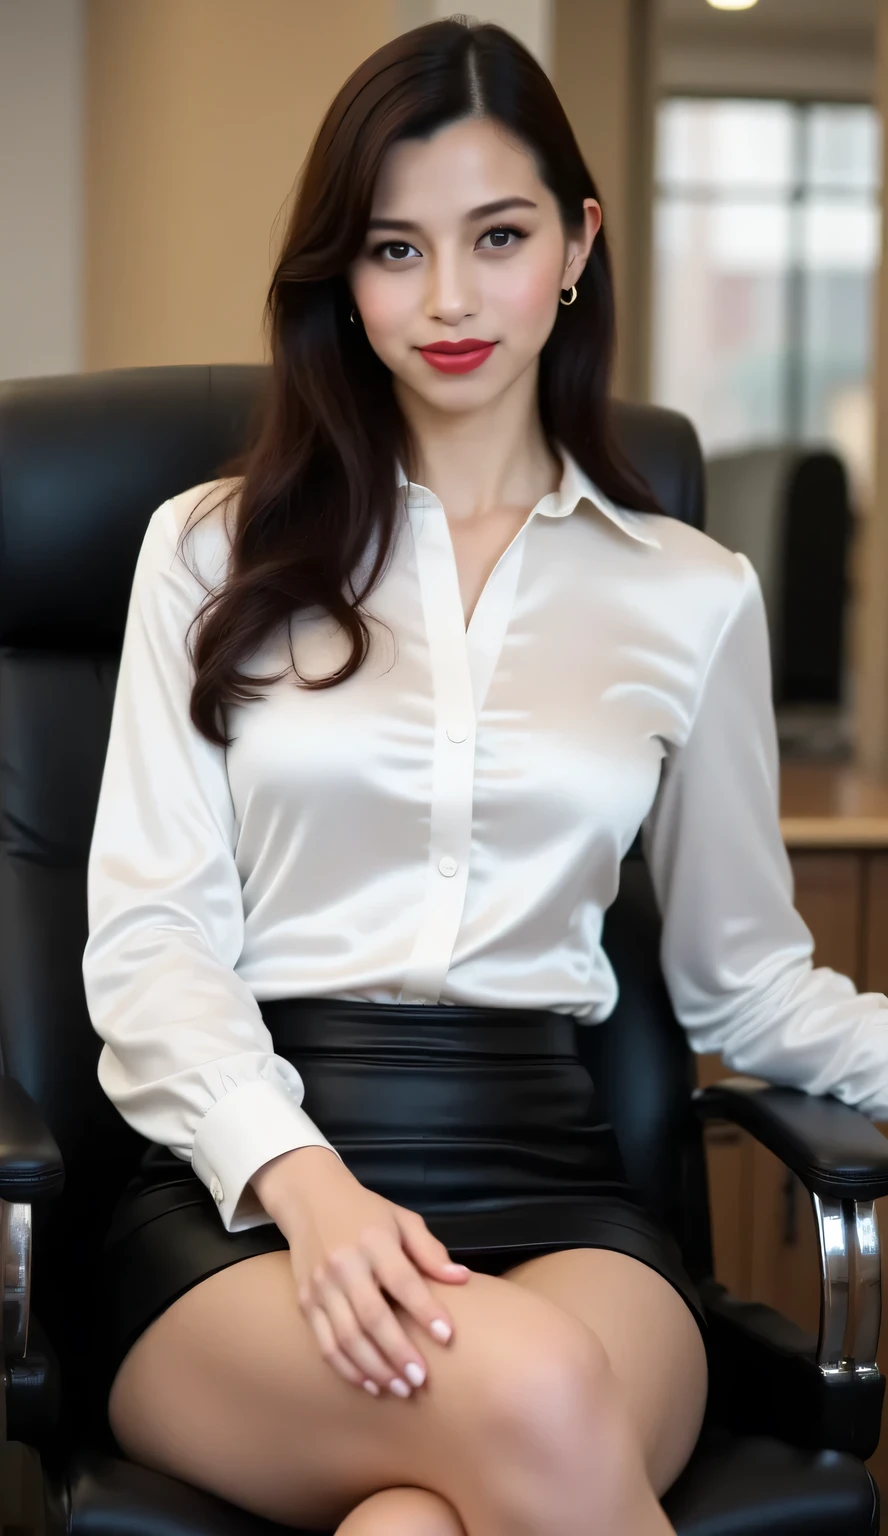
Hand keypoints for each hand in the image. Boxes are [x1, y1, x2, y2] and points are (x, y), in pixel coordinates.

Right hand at [251, 1146, 470, 1397]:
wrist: (309, 1199)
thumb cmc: (365, 1212)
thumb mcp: (402, 1219)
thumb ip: (430, 1250)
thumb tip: (461, 1279)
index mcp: (373, 1240)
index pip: (402, 1280)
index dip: (425, 1309)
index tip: (448, 1335)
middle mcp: (344, 1264)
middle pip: (371, 1315)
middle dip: (397, 1351)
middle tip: (420, 1379)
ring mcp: (321, 1286)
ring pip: (346, 1336)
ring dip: (374, 1367)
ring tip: (400, 1388)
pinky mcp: (306, 1302)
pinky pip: (324, 1343)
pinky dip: (346, 1368)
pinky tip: (369, 1383)